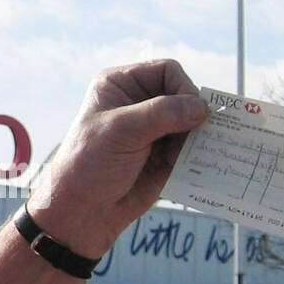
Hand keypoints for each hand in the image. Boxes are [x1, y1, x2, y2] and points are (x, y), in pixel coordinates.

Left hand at [25, 60, 207, 257]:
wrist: (82, 212)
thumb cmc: (89, 164)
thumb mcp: (122, 131)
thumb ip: (162, 114)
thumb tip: (202, 108)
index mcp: (122, 85)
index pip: (167, 71)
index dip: (183, 88)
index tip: (189, 113)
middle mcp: (140, 104)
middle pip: (185, 97)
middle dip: (192, 118)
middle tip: (188, 139)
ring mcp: (154, 131)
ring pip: (192, 125)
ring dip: (194, 140)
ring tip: (178, 158)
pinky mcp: (164, 157)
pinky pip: (192, 149)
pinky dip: (195, 156)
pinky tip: (183, 168)